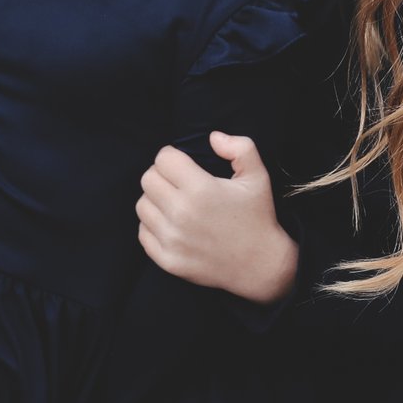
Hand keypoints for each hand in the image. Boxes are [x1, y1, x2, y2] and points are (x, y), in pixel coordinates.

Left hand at [136, 132, 299, 305]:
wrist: (260, 265)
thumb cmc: (257, 217)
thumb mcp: (257, 176)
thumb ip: (239, 147)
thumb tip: (213, 137)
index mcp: (200, 189)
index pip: (163, 159)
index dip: (173, 156)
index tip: (183, 164)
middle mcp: (181, 213)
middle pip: (148, 179)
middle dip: (161, 175)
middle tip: (178, 182)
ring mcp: (172, 239)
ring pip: (142, 205)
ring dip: (155, 200)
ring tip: (174, 203)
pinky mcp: (167, 260)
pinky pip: (143, 233)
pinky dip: (153, 226)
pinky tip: (172, 224)